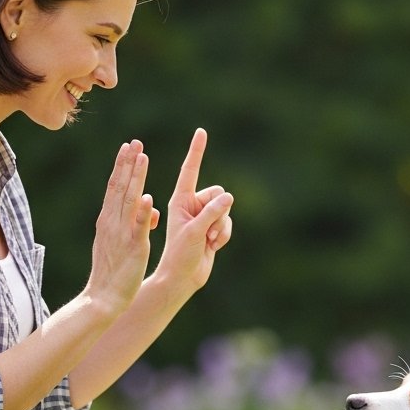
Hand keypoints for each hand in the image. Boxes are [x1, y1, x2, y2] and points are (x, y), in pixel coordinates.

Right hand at [87, 140, 158, 315]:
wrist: (104, 296)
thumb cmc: (112, 270)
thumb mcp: (120, 240)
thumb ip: (132, 220)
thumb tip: (148, 205)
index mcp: (107, 219)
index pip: (114, 187)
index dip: (121, 166)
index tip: (127, 146)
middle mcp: (112, 222)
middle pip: (120, 187)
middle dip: (128, 164)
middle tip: (135, 142)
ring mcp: (122, 233)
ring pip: (130, 201)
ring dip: (136, 178)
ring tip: (143, 158)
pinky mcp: (134, 247)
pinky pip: (139, 227)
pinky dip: (143, 212)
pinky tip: (149, 197)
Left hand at [156, 128, 232, 299]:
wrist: (183, 277)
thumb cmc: (180, 254)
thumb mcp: (196, 231)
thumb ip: (212, 212)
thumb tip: (229, 197)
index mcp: (180, 200)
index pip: (190, 171)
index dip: (196, 151)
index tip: (200, 132)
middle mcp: (191, 205)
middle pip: (218, 194)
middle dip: (218, 213)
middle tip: (206, 230)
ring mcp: (203, 216)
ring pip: (226, 210)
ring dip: (221, 227)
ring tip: (208, 240)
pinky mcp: (212, 228)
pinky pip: (228, 223)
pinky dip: (224, 235)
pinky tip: (213, 246)